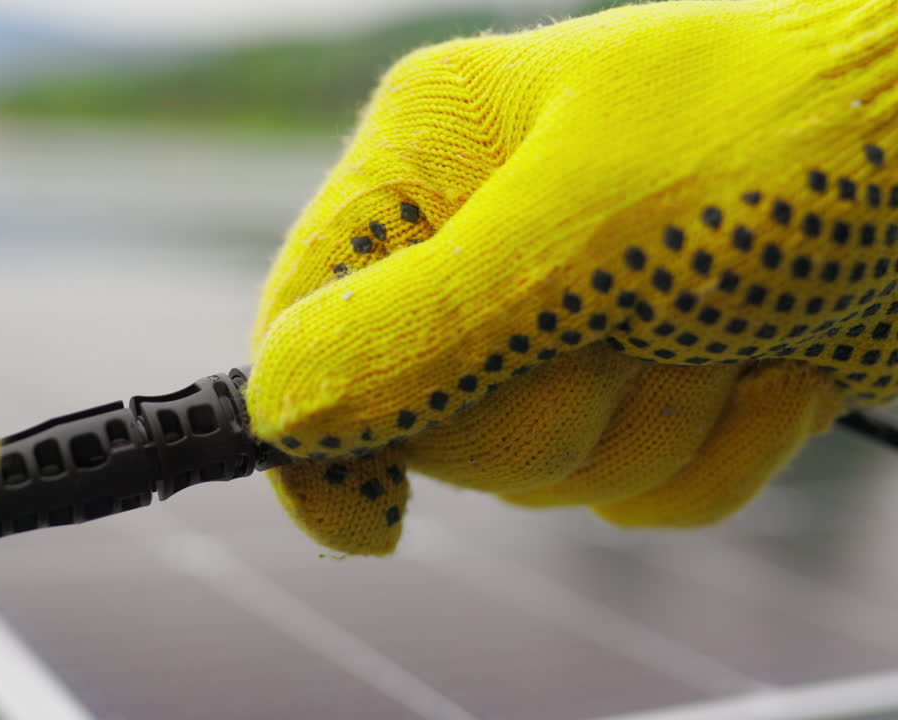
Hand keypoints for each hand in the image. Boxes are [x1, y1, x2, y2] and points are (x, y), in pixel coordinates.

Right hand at [247, 0, 895, 554]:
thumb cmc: (791, 143)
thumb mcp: (592, 227)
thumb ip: (422, 325)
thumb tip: (282, 409)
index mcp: (432, 159)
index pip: (309, 317)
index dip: (321, 427)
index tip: (370, 522)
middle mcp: (479, 242)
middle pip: (431, 424)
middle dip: (549, 414)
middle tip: (635, 334)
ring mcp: (563, 320)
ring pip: (539, 475)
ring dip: (649, 428)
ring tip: (722, 330)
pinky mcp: (644, 380)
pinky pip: (631, 493)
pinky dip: (711, 454)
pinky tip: (767, 365)